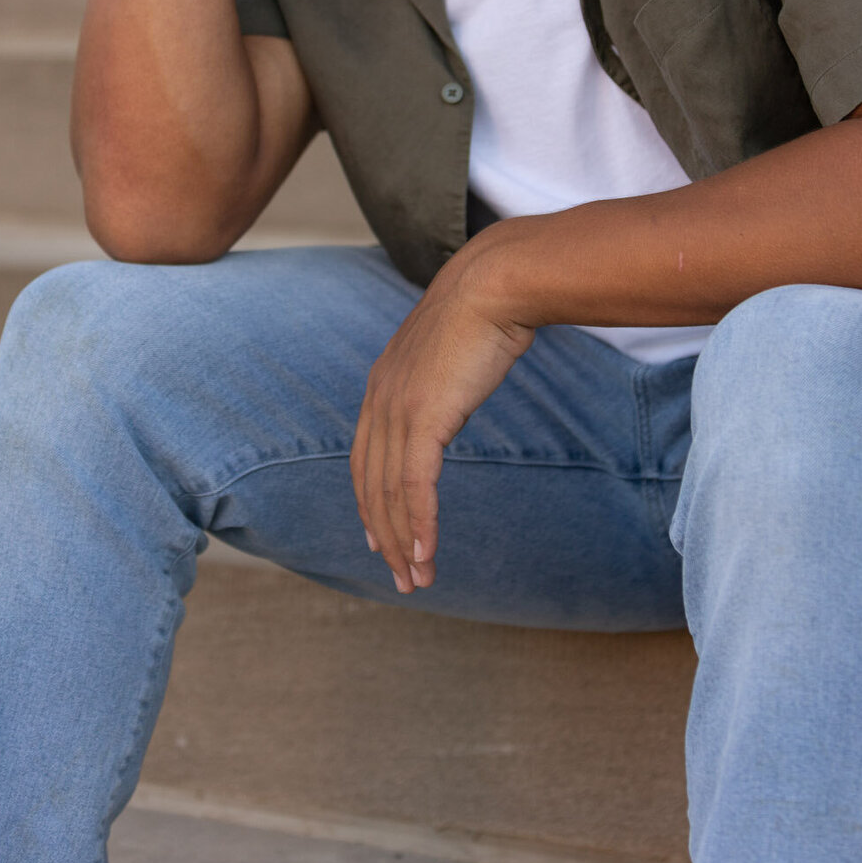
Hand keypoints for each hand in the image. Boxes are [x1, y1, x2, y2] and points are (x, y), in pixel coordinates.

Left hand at [350, 249, 533, 594]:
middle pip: (371, 484)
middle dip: (384, 535)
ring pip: (391, 493)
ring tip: (418, 579)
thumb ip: (441, 381)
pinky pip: (415, 487)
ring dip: (403, 542)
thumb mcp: (452, 352)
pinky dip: (418, 525)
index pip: (366, 458)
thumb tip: (451, 395)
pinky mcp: (423, 418)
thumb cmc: (486, 310)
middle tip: (401, 578)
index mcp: (383, 384)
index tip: (380, 539)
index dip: (371, 504)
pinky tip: (426, 554)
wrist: (495, 283)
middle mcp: (380, 399)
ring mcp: (398, 409)